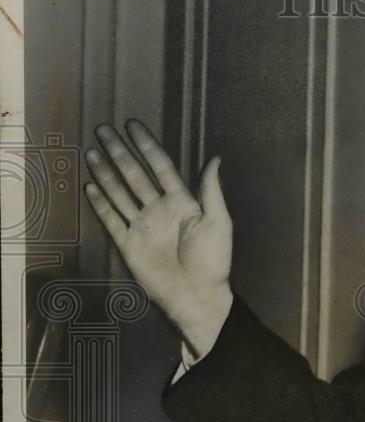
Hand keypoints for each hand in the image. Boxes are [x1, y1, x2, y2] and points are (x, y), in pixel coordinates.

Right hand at [84, 120, 232, 357]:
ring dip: (106, 172)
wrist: (196, 295)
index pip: (160, 166)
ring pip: (119, 192)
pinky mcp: (128, 244)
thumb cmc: (213, 259)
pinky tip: (90, 186)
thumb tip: (215, 158)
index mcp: (181, 201)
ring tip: (92, 152)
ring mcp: (141, 225)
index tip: (133, 126)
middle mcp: (158, 209)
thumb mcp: (218, 221)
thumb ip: (212, 190)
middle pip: (134, 174)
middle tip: (103, 130)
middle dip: (119, 152)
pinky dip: (100, 203)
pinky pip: (111, 219)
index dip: (147, 146)